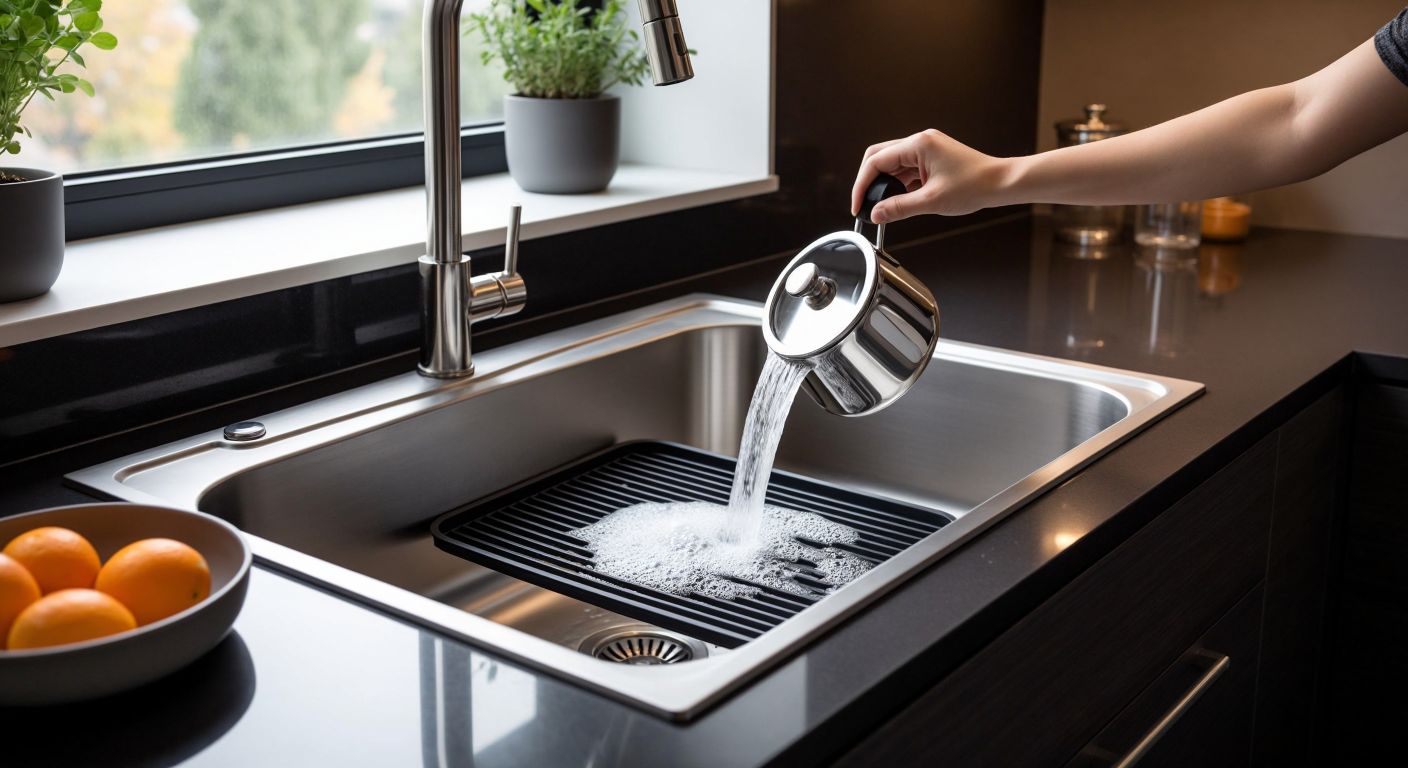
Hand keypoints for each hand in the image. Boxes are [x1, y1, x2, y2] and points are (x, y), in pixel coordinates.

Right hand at [850, 129, 1005, 222]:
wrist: (1001, 183)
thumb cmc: (975, 186)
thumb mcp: (931, 201)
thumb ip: (899, 208)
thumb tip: (876, 214)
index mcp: (918, 145)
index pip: (876, 161)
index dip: (862, 185)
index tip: (857, 204)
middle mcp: (920, 142)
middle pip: (879, 157)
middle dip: (868, 181)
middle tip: (863, 203)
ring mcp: (926, 148)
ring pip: (892, 164)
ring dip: (885, 184)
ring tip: (883, 205)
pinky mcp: (932, 157)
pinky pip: (906, 169)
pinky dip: (899, 184)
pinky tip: (900, 200)